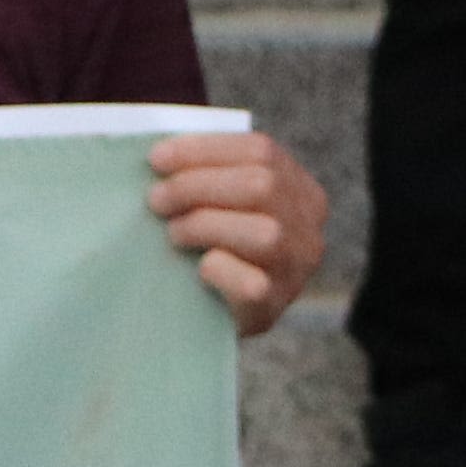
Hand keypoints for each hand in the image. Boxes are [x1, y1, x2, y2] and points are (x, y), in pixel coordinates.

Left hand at [147, 127, 325, 335]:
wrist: (210, 316)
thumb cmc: (211, 247)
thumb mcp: (223, 204)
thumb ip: (209, 176)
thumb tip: (161, 156)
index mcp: (300, 189)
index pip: (261, 150)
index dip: (206, 150)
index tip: (156, 158)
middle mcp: (308, 226)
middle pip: (262, 186)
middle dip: (198, 186)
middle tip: (156, 200)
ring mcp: (296, 269)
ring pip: (265, 233)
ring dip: (206, 226)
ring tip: (173, 233)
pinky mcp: (273, 308)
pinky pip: (252, 285)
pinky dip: (221, 270)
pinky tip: (200, 267)